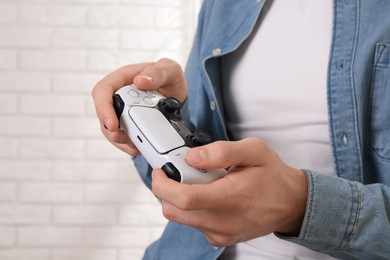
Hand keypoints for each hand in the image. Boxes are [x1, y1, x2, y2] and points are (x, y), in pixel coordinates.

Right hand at [92, 58, 187, 154]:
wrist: (177, 93)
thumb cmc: (170, 77)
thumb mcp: (170, 70)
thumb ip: (158, 72)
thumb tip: (140, 81)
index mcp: (124, 77)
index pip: (103, 90)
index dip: (103, 108)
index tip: (112, 124)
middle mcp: (119, 93)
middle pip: (103, 113)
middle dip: (111, 130)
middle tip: (126, 139)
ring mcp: (121, 109)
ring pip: (110, 128)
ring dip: (120, 140)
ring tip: (135, 145)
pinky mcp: (127, 122)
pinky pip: (121, 135)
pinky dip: (128, 144)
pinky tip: (138, 147)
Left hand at [152, 137, 307, 246]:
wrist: (291, 204)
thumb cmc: (273, 177)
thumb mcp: (254, 151)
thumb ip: (222, 151)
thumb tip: (193, 157)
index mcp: (231, 197)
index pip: (184, 198)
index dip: (163, 183)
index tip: (161, 170)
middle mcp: (223, 221)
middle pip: (174, 210)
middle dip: (168, 189)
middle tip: (182, 172)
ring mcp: (220, 233)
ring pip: (180, 217)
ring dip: (180, 197)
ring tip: (202, 183)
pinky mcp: (220, 238)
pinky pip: (192, 223)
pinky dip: (192, 208)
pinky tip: (210, 195)